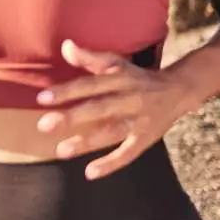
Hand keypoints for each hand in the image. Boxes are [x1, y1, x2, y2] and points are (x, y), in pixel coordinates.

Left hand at [35, 40, 196, 179]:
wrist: (178, 90)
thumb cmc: (137, 77)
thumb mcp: (116, 63)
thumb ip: (90, 57)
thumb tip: (65, 45)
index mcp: (120, 79)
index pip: (90, 84)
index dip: (67, 91)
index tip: (41, 98)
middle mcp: (130, 99)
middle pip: (99, 108)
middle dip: (72, 117)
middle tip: (43, 125)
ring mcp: (139, 120)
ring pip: (112, 132)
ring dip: (87, 142)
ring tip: (61, 151)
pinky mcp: (147, 138)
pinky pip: (129, 153)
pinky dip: (111, 163)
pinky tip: (90, 173)